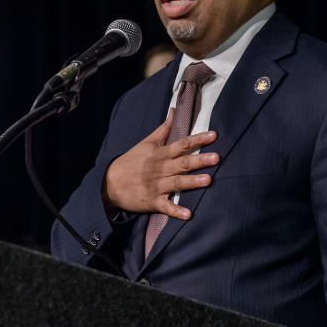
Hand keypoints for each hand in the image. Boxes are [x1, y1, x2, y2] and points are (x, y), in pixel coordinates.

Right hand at [101, 110, 219, 219]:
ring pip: (177, 183)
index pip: (182, 144)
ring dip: (192, 182)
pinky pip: (166, 207)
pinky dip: (176, 211)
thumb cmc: (131, 161)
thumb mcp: (147, 142)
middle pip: (182, 163)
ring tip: (207, 180)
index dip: (198, 140)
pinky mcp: (153, 202)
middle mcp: (161, 169)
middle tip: (216, 157)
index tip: (213, 136)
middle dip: (200, 160)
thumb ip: (164, 128)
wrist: (110, 182)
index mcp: (161, 154)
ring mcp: (157, 186)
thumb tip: (174, 111)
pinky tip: (188, 215)